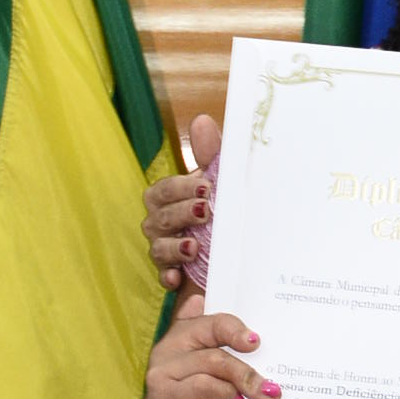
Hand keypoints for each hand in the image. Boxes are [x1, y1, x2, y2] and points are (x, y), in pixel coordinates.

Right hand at [140, 292, 277, 398]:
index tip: (257, 341)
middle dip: (247, 355)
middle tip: (272, 380)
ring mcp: (164, 372)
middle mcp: (169, 348)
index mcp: (183, 336)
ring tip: (265, 394)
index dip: (236, 327)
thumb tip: (257, 339)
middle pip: (213, 335)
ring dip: (244, 377)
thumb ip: (230, 356)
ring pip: (211, 361)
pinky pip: (201, 386)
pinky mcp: (165, 396)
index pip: (213, 321)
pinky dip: (224, 392)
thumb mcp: (216, 380)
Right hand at [146, 112, 221, 286]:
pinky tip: (177, 278)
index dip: (180, 188)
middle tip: (206, 212)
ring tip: (195, 246)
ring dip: (174, 247)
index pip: (163, 190)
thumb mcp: (223, 183)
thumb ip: (211, 154)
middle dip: (181, 214)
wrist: (241, 252)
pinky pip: (163, 277)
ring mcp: (166, 251)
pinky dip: (169, 277)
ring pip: (158, 248)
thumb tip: (201, 120)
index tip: (206, 187)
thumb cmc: (224, 210)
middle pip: (159, 218)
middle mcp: (162, 224)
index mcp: (169, 199)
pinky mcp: (175, 276)